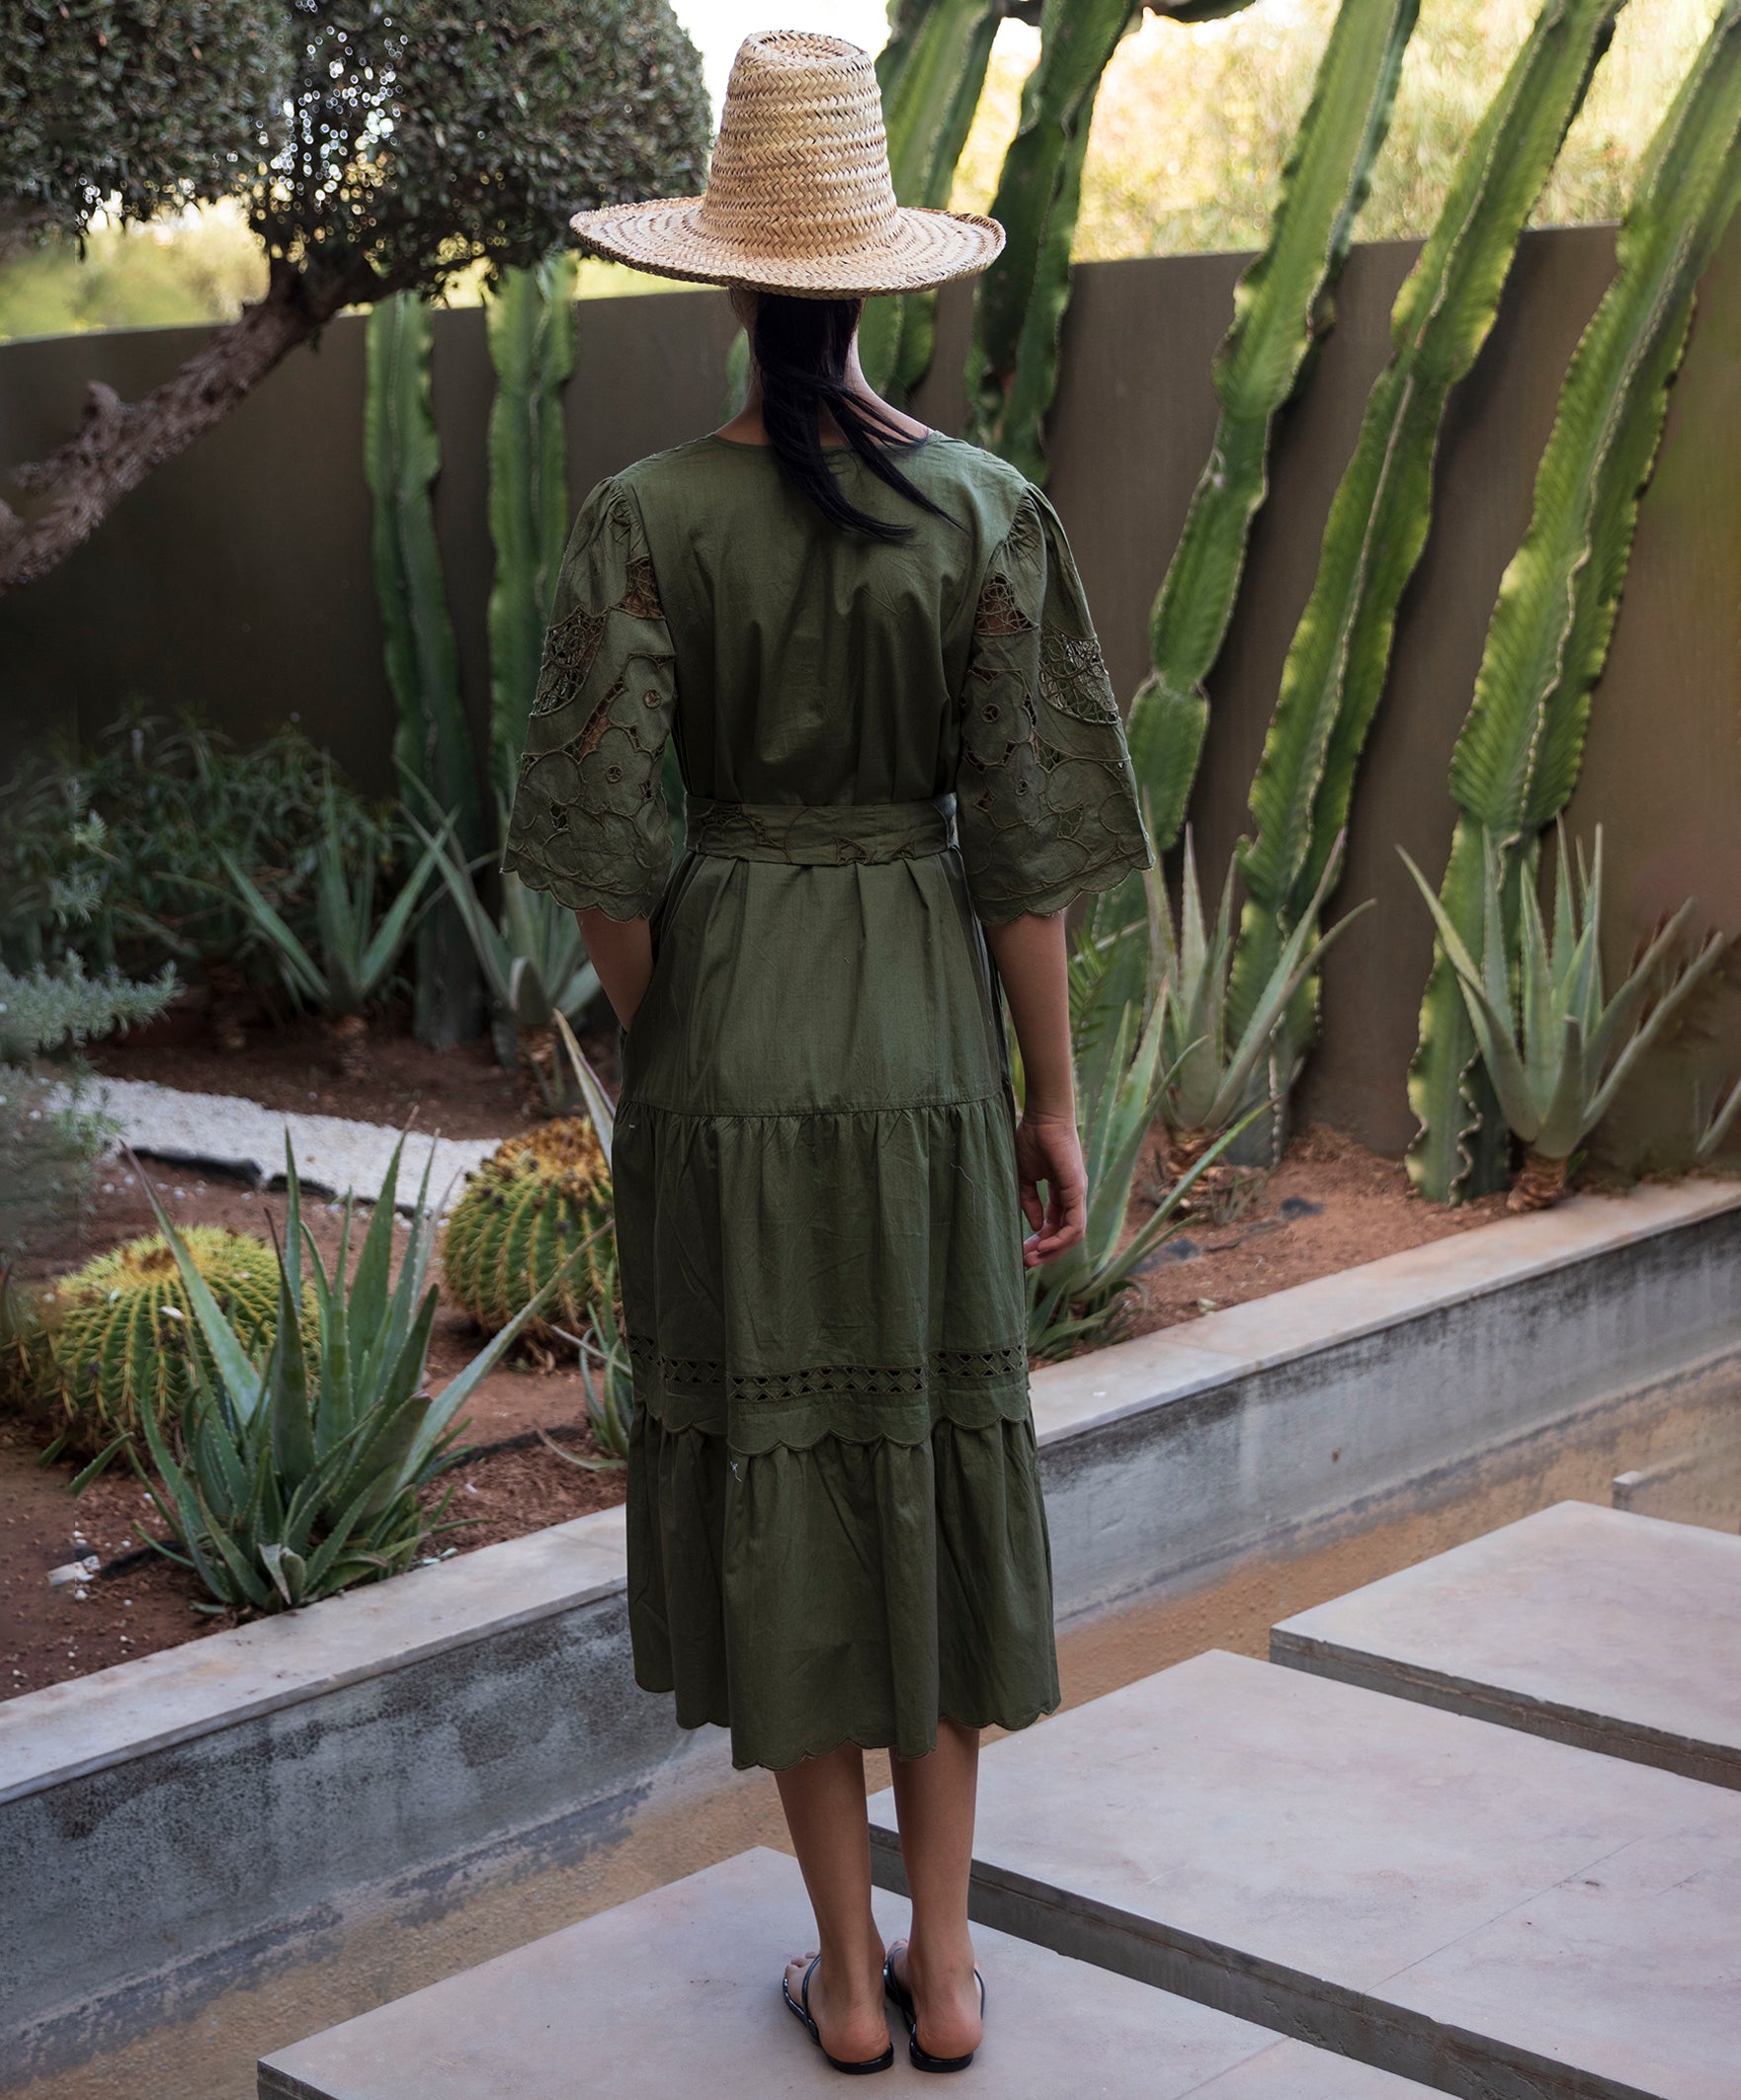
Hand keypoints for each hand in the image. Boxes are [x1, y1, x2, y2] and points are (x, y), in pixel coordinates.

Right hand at [1013, 1109, 1085, 1266]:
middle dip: (1046, 1252)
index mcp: (1061, 1192)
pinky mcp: (1077, 1189)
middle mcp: (1073, 1196)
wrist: (1042, 1117)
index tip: (1022, 1251)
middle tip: (1026, 1262)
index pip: (1055, 1225)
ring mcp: (1078, 1194)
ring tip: (1033, 1257)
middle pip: (1066, 1234)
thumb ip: (1028, 1202)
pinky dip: (1061, 1238)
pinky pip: (1074, 1224)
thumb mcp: (1024, 1177)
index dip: (1039, 1241)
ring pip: (1073, 1235)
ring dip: (1053, 1250)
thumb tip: (1033, 1226)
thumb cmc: (1032, 1139)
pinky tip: (1044, 1244)